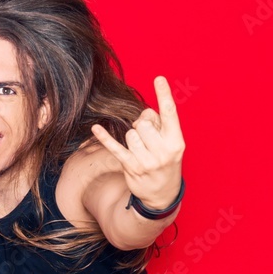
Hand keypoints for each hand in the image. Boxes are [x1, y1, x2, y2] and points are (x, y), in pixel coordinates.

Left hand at [91, 75, 184, 209]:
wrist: (162, 195)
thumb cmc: (166, 162)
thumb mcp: (172, 145)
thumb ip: (161, 126)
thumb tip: (143, 115)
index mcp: (176, 142)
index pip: (170, 114)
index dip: (164, 95)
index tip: (158, 78)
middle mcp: (162, 152)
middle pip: (144, 123)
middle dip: (143, 125)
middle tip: (148, 137)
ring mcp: (146, 161)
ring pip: (130, 134)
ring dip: (133, 138)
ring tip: (141, 149)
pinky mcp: (131, 167)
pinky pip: (115, 148)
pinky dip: (105, 138)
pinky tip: (96, 129)